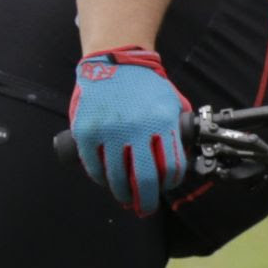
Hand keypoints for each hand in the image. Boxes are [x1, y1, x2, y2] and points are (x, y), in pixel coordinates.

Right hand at [70, 47, 190, 214]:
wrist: (115, 60)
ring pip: (117, 176)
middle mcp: (137, 129)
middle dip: (146, 199)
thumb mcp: (172, 103)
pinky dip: (99, 177)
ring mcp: (109, 131)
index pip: (171, 167)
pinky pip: (93, 165)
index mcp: (163, 123)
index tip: (166, 186)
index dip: (170, 182)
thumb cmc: (146, 84)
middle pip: (145, 178)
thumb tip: (181, 159)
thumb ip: (177, 129)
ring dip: (121, 192)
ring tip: (124, 196)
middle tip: (144, 207)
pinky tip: (105, 180)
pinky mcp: (86, 132)